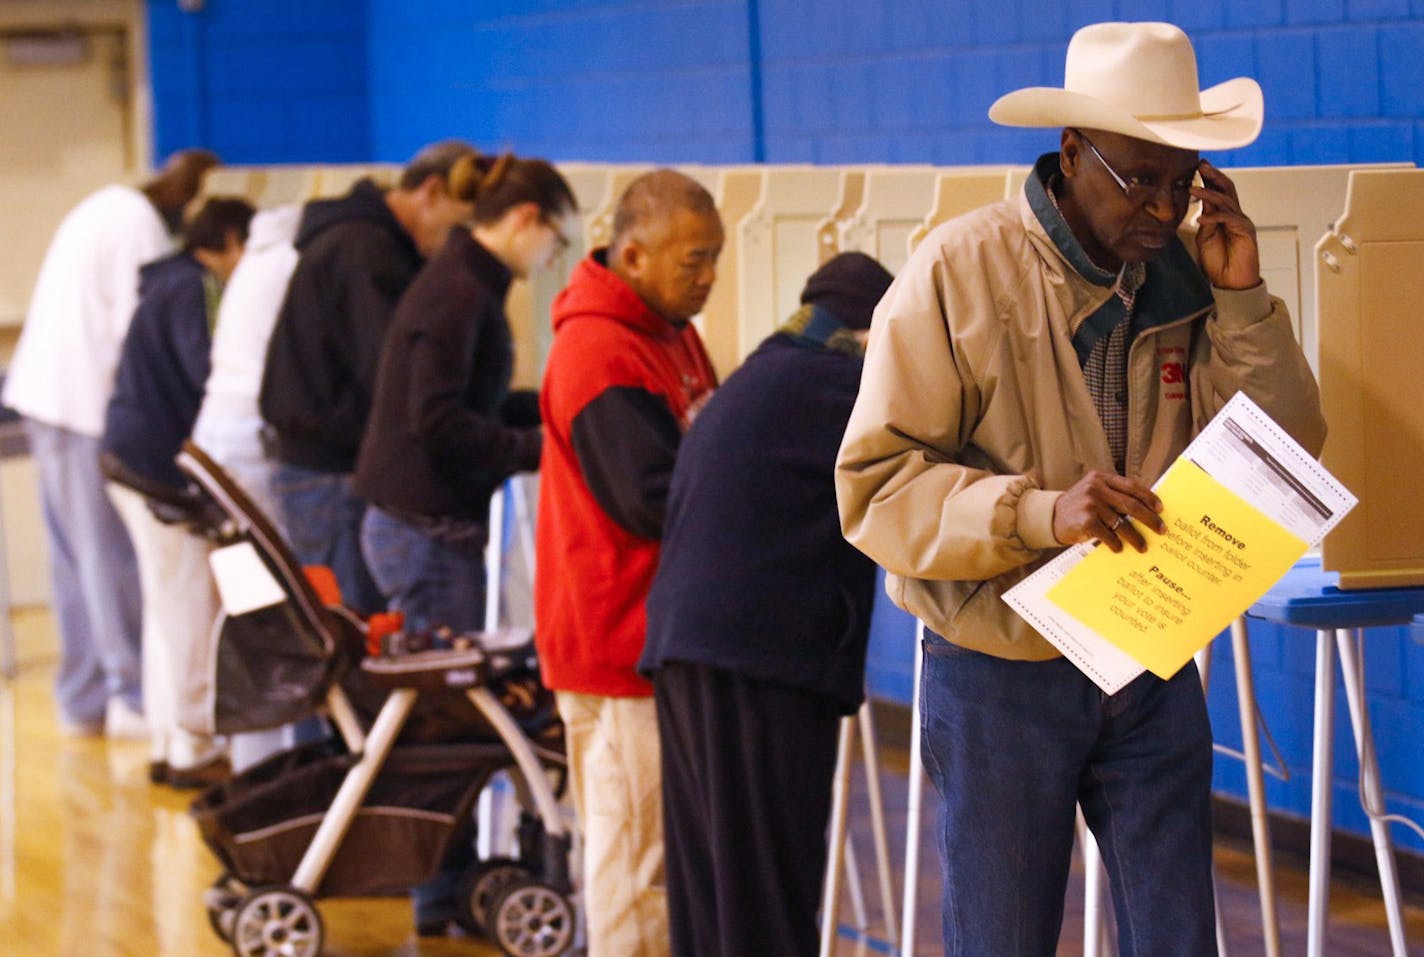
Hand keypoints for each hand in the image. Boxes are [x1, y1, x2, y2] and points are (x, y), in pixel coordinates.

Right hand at [1053, 470, 1165, 552]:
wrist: (1049, 517)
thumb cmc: (1078, 507)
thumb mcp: (1093, 492)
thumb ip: (1113, 495)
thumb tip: (1146, 509)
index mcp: (1101, 478)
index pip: (1132, 486)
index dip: (1149, 498)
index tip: (1161, 509)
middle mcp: (1096, 488)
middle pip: (1131, 505)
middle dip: (1150, 519)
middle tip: (1161, 530)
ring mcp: (1090, 504)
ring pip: (1122, 523)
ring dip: (1135, 537)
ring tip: (1142, 546)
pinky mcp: (1086, 520)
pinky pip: (1109, 535)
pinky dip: (1116, 544)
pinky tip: (1119, 548)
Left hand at [1193, 161, 1260, 290]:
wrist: (1232, 282)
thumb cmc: (1219, 261)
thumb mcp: (1206, 237)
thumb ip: (1206, 220)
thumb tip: (1201, 205)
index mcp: (1225, 215)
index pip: (1219, 191)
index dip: (1209, 178)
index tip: (1197, 166)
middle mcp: (1236, 215)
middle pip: (1227, 189)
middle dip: (1214, 176)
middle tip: (1201, 165)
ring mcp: (1242, 222)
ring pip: (1227, 201)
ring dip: (1209, 194)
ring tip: (1192, 189)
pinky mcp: (1246, 232)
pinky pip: (1229, 219)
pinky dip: (1214, 216)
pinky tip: (1201, 217)